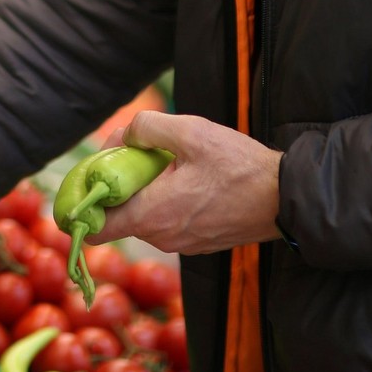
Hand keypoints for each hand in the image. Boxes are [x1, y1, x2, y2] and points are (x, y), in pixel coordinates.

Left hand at [87, 111, 282, 254]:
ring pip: (146, 217)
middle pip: (121, 216)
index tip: (92, 176)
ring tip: (168, 161)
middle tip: (135, 152)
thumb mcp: (190, 132)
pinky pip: (169, 222)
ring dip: (146, 191)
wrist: (285, 197)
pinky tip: (187, 176)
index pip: (97, 228)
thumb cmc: (238, 166)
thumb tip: (123, 135)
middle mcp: (163, 237)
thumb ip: (147, 128)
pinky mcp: (199, 242)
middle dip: (120, 185)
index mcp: (152, 216)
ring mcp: (182, 243)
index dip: (86, 203)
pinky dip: (166, 201)